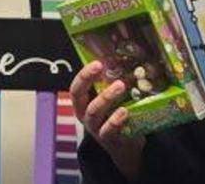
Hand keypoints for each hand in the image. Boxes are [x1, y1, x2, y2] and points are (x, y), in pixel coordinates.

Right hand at [68, 61, 144, 176]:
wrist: (124, 145)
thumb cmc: (116, 116)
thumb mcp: (111, 101)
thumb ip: (113, 85)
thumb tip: (127, 59)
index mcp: (84, 104)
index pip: (76, 88)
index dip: (83, 75)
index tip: (97, 63)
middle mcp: (86, 115)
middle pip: (80, 98)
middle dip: (89, 81)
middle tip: (103, 67)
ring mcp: (96, 127)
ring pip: (94, 112)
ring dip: (106, 97)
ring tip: (120, 86)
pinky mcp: (109, 138)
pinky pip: (108, 129)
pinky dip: (115, 120)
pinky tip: (125, 111)